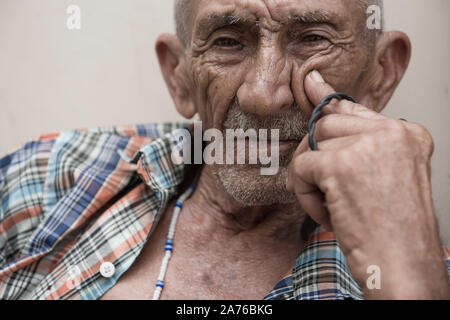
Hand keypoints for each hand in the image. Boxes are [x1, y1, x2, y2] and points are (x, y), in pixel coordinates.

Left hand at [287, 70, 449, 298]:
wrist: (403, 264)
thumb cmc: (392, 228)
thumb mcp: (384, 176)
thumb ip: (357, 142)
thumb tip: (320, 102)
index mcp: (407, 134)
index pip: (355, 109)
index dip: (327, 102)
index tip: (309, 84)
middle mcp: (392, 132)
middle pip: (326, 125)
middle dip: (316, 158)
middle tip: (328, 190)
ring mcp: (368, 145)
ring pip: (311, 146)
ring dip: (312, 180)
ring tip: (334, 206)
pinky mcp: (341, 165)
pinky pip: (301, 168)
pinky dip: (306, 194)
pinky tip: (329, 212)